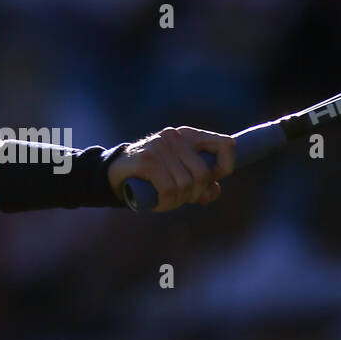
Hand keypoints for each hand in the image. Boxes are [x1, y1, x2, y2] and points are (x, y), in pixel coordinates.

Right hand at [107, 126, 235, 210]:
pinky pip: (169, 190)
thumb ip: (200, 184)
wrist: (114, 173)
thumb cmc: (152, 175)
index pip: (226, 144)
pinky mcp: (147, 160)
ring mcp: (160, 145)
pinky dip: (166, 203)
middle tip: (183, 199)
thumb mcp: (179, 176)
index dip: (225, 168)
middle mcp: (176, 136)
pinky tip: (159, 204)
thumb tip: (213, 192)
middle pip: (204, 173)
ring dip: (178, 201)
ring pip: (186, 184)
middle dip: (196, 193)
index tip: (212, 180)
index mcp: (189, 135)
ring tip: (167, 201)